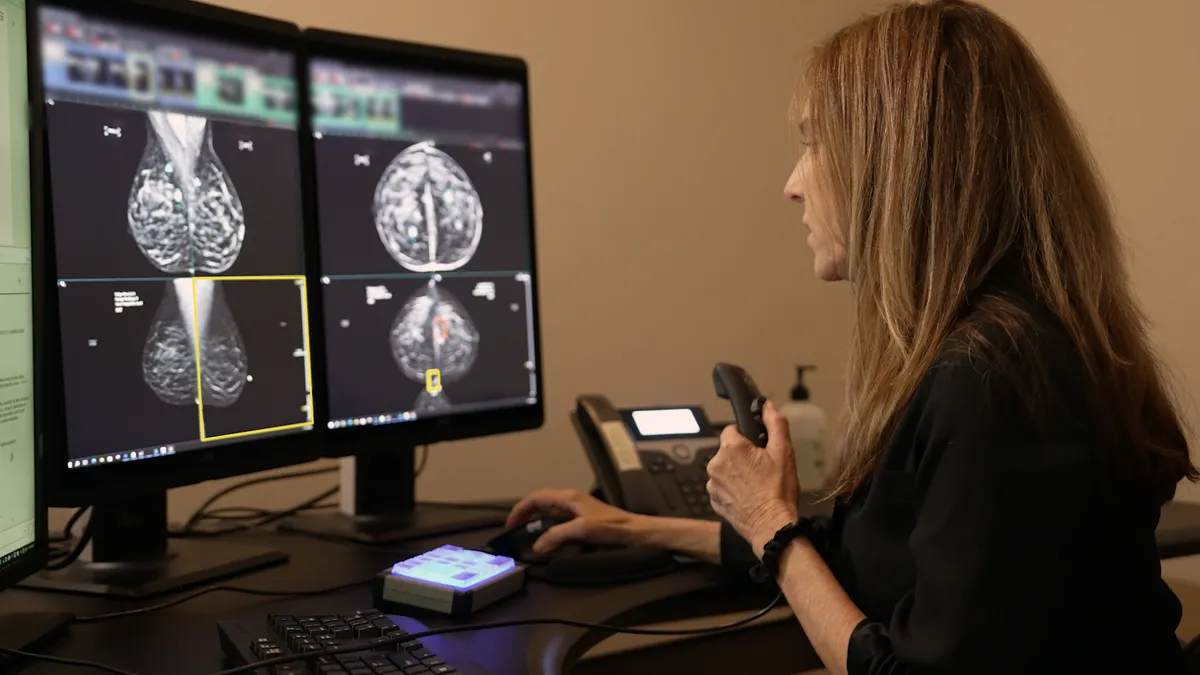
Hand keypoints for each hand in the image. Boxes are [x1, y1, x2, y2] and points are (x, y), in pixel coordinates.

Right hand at [505, 488, 645, 554]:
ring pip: (549, 510)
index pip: (536, 497)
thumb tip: (537, 546)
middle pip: (540, 502)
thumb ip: (558, 535)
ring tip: (526, 533)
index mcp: (569, 497)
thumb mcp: (583, 530)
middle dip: (525, 513)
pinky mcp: (583, 518)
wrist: (637, 532)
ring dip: (535, 520)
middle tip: (514, 530)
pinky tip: (548, 538)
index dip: (520, 509)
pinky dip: (547, 526)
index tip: (510, 525)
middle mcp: (571, 499)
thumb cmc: (613, 527)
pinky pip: (558, 519)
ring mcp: (577, 508)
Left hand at [706, 400, 799, 556]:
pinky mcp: (714, 500)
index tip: (758, 449)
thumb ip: (775, 424)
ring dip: (736, 473)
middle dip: (742, 456)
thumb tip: (767, 406)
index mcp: (731, 448)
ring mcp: (713, 484)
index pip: (732, 430)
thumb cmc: (778, 490)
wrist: (772, 526)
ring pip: (724, 469)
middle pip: (728, 451)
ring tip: (756, 485)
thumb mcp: (784, 452)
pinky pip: (722, 487)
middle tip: (761, 469)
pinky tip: (748, 496)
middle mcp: (716, 464)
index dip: (747, 439)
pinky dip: (732, 489)